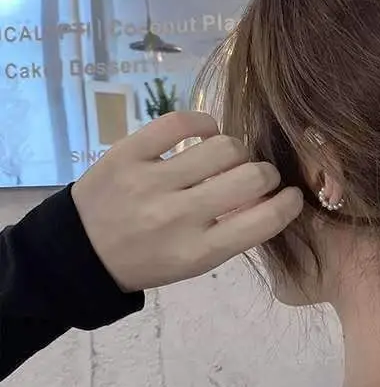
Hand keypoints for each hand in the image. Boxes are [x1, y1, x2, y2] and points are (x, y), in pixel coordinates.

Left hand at [71, 112, 302, 291]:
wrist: (80, 253)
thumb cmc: (148, 260)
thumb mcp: (194, 263)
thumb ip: (233, 233)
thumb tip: (270, 195)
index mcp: (198, 252)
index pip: (264, 220)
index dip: (289, 203)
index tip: (291, 195)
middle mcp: (178, 217)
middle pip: (251, 177)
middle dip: (266, 174)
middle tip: (258, 175)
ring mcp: (151, 182)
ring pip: (224, 147)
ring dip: (237, 151)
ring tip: (227, 158)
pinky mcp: (127, 153)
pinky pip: (181, 123)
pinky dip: (204, 123)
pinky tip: (206, 133)